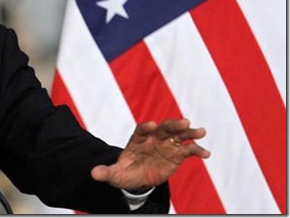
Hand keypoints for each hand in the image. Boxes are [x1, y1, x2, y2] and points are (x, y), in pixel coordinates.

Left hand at [90, 118, 209, 191]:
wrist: (137, 177)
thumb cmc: (125, 172)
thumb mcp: (115, 174)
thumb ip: (106, 172)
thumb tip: (94, 173)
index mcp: (137, 139)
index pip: (142, 130)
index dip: (147, 127)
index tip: (152, 125)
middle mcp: (154, 138)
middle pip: (164, 128)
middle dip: (173, 125)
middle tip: (184, 122)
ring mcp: (167, 145)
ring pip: (179, 135)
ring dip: (189, 133)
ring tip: (201, 131)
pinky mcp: (177, 155)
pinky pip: (188, 151)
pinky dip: (197, 150)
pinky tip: (206, 153)